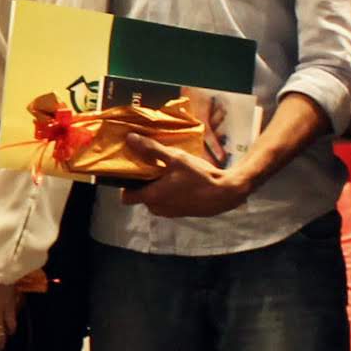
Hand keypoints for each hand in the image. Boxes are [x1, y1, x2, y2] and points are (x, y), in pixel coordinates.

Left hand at [120, 136, 254, 218]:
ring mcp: (169, 212)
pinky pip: (166, 201)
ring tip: (167, 169)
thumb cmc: (199, 176)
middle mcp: (158, 208)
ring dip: (157, 185)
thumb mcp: (175, 158)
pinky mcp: (180, 212)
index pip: (126, 197)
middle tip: (151, 165)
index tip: (132, 171)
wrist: (225, 193)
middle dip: (143, 182)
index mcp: (152, 197)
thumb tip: (130, 138)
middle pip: (140, 195)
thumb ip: (152, 149)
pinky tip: (179, 178)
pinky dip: (168, 191)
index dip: (125, 184)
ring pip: (154, 198)